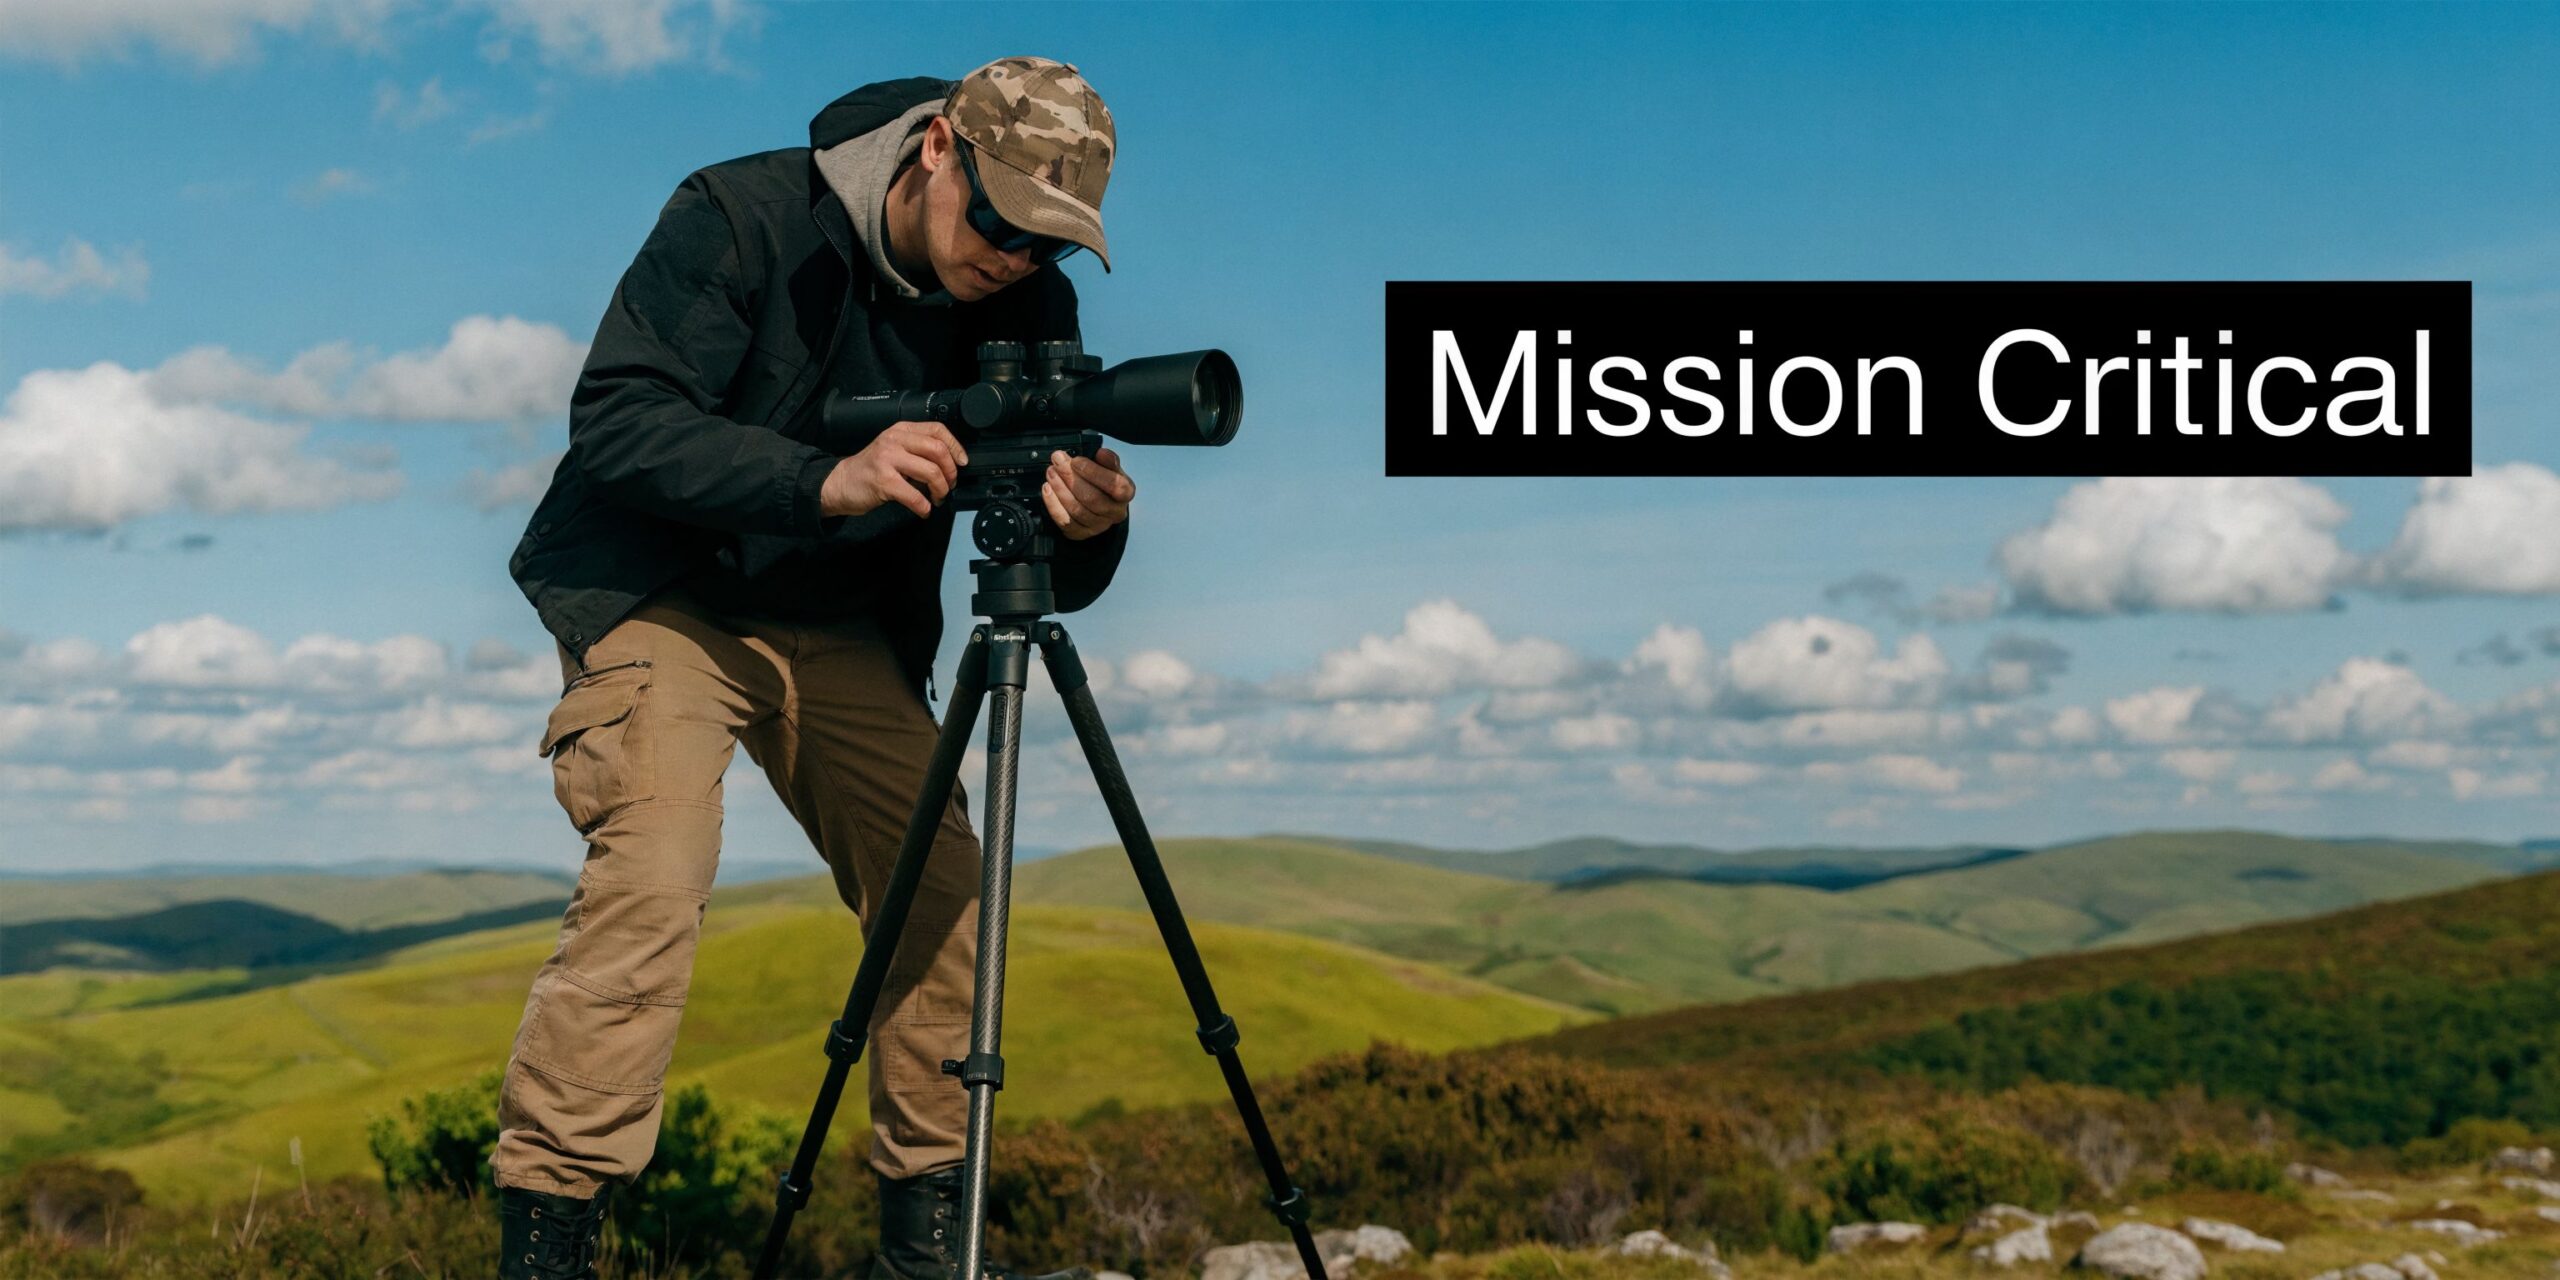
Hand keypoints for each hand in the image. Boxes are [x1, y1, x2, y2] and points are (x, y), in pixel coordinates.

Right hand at [821, 421, 968, 519]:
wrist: (841, 482)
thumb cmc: (871, 469)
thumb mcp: (894, 450)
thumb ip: (918, 450)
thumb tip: (950, 464)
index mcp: (901, 430)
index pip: (937, 430)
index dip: (955, 447)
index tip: (962, 463)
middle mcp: (895, 440)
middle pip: (938, 450)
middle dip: (950, 473)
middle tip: (949, 485)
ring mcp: (887, 459)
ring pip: (930, 472)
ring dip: (940, 490)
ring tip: (936, 498)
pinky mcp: (883, 480)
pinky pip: (914, 496)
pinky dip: (924, 506)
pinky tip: (923, 510)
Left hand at [1043, 446, 1134, 539]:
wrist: (1099, 503)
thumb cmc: (1104, 483)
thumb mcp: (1109, 468)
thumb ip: (1108, 460)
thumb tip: (1102, 453)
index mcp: (1126, 493)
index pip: (1114, 485)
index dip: (1093, 472)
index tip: (1076, 460)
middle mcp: (1115, 512)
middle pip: (1092, 498)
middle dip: (1071, 477)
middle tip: (1058, 462)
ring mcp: (1098, 526)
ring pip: (1077, 510)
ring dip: (1060, 489)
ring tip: (1051, 473)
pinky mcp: (1081, 533)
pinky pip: (1065, 521)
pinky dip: (1053, 504)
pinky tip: (1047, 490)